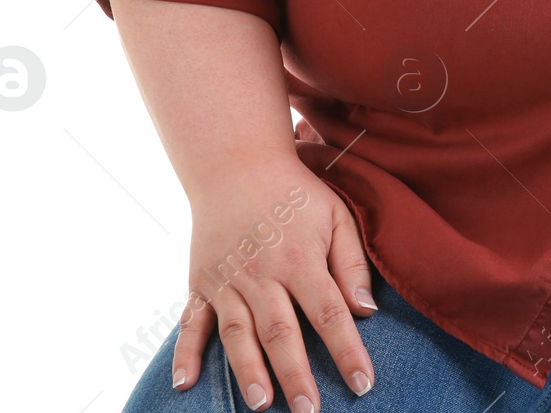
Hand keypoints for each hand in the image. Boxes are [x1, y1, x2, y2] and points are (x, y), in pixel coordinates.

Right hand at [172, 154, 377, 408]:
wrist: (236, 162)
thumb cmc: (296, 193)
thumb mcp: (336, 215)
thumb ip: (353, 262)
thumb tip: (366, 311)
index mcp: (300, 258)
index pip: (330, 314)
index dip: (348, 351)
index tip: (363, 384)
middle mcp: (262, 273)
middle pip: (281, 333)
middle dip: (297, 376)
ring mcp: (227, 279)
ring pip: (238, 334)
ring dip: (248, 372)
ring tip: (262, 406)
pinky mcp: (200, 282)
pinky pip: (190, 322)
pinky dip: (185, 353)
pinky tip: (184, 384)